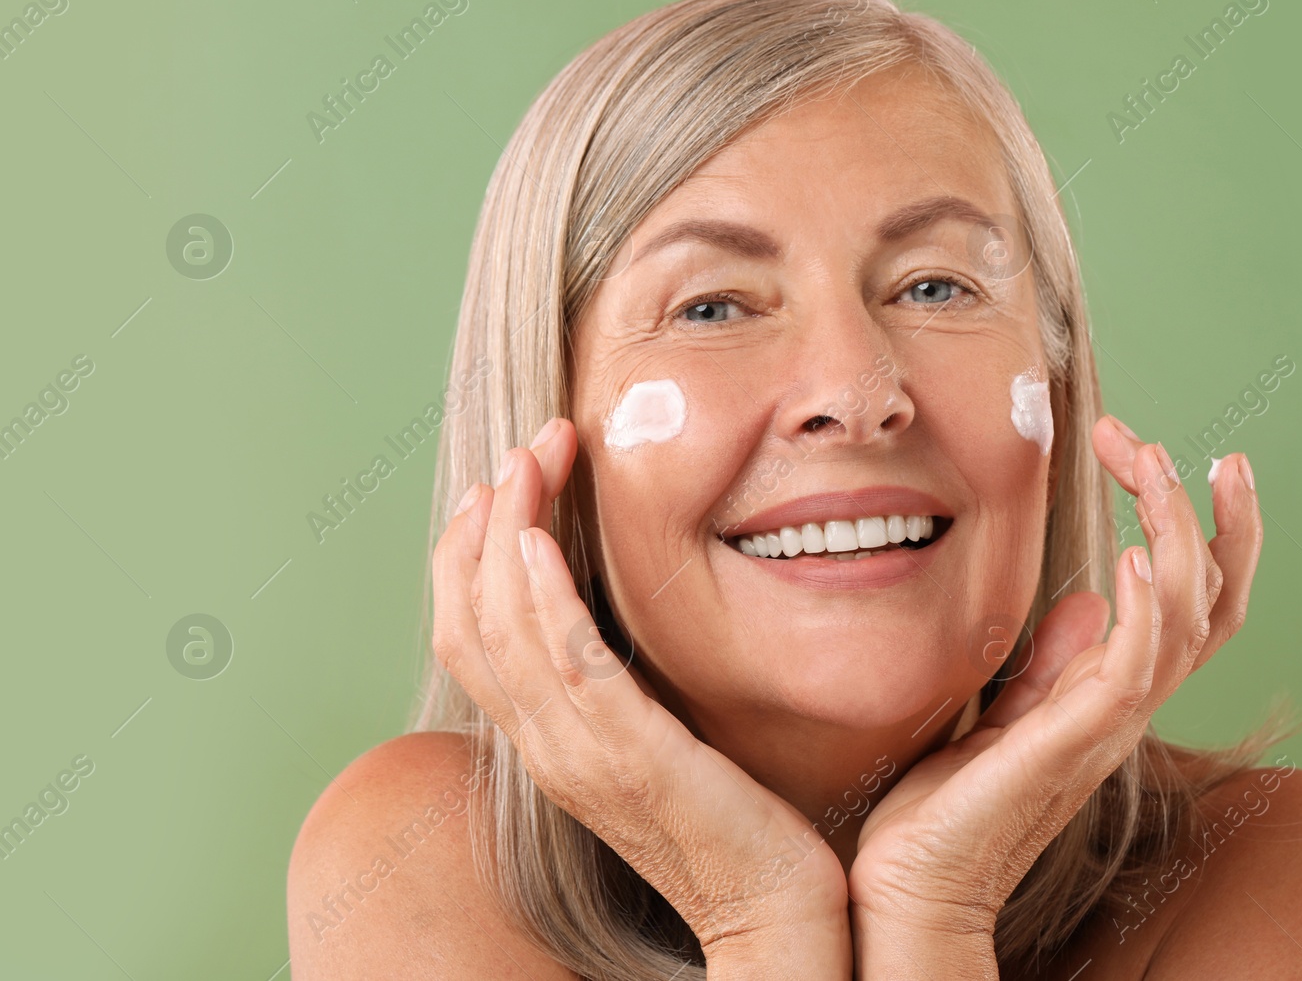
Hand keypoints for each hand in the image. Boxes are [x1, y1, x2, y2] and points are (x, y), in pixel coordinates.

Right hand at [430, 418, 850, 967]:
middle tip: (525, 448)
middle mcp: (547, 748)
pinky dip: (542, 595)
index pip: (469, 636)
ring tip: (535, 458)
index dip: (469, 554)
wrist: (774, 912)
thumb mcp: (661, 743)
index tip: (499, 484)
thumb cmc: (732, 822)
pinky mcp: (631, 756)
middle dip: (486, 521)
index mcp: (550, 742)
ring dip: (512, 530)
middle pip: (468, 619)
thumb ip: (627, 690)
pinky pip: (564, 664)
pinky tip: (542, 539)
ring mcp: (580, 755)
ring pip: (504, 628)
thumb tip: (626, 621)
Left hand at [848, 415, 1262, 945]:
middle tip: (1168, 443)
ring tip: (1155, 464)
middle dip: (1206, 513)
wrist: (912, 884)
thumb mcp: (1000, 711)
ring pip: (1188, 620)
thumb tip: (1089, 600)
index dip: (1206, 529)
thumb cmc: (946, 806)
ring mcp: (1107, 724)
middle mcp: (1125, 704)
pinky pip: (1136, 670)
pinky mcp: (1072, 742)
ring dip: (1180, 532)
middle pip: (1212, 601)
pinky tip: (1135, 557)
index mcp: (1109, 691)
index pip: (1192, 603)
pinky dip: (1148, 610)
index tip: (1182, 454)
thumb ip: (1048, 662)